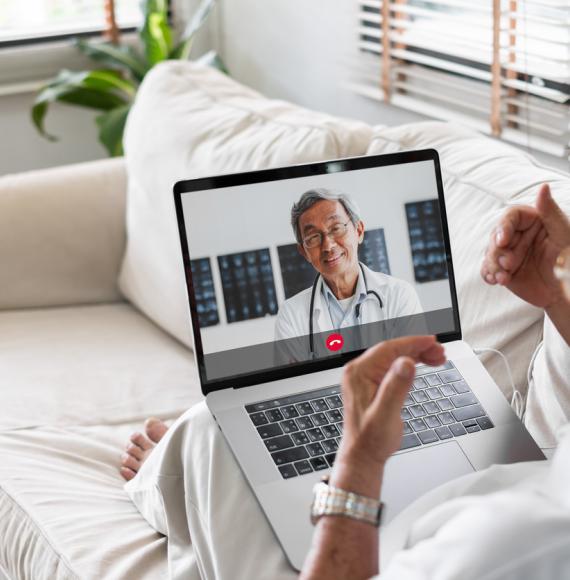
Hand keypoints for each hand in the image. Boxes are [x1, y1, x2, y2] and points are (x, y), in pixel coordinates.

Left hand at [331, 336, 444, 495]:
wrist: (363, 456)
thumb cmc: (370, 440)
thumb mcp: (386, 414)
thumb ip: (396, 387)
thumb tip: (406, 363)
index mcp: (359, 373)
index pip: (388, 348)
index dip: (413, 343)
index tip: (432, 341)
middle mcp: (359, 372)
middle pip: (392, 350)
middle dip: (418, 348)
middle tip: (440, 352)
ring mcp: (365, 377)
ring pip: (394, 357)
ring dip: (416, 355)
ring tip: (438, 358)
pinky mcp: (372, 384)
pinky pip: (392, 366)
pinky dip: (409, 364)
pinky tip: (423, 365)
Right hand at [481, 184, 569, 308]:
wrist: (567, 290)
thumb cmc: (569, 259)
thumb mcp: (564, 233)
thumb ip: (551, 211)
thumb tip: (543, 187)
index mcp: (532, 222)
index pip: (511, 216)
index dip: (503, 227)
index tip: (503, 241)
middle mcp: (518, 236)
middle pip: (495, 236)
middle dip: (498, 252)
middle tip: (508, 264)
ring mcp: (509, 253)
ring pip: (490, 253)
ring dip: (493, 265)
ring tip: (503, 278)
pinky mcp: (504, 270)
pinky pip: (487, 269)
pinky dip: (488, 274)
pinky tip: (495, 280)